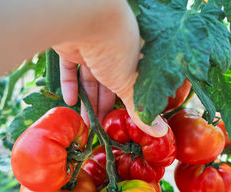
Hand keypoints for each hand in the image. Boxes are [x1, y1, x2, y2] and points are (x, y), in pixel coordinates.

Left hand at [53, 2, 167, 136]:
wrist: (86, 19)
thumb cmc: (117, 49)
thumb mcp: (131, 85)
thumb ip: (140, 109)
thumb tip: (160, 133)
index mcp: (133, 58)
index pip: (132, 85)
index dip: (127, 104)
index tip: (122, 122)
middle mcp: (114, 52)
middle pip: (109, 85)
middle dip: (105, 108)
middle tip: (102, 129)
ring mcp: (92, 48)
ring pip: (89, 79)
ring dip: (88, 102)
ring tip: (86, 124)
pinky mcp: (71, 46)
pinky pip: (70, 68)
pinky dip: (70, 84)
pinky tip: (71, 102)